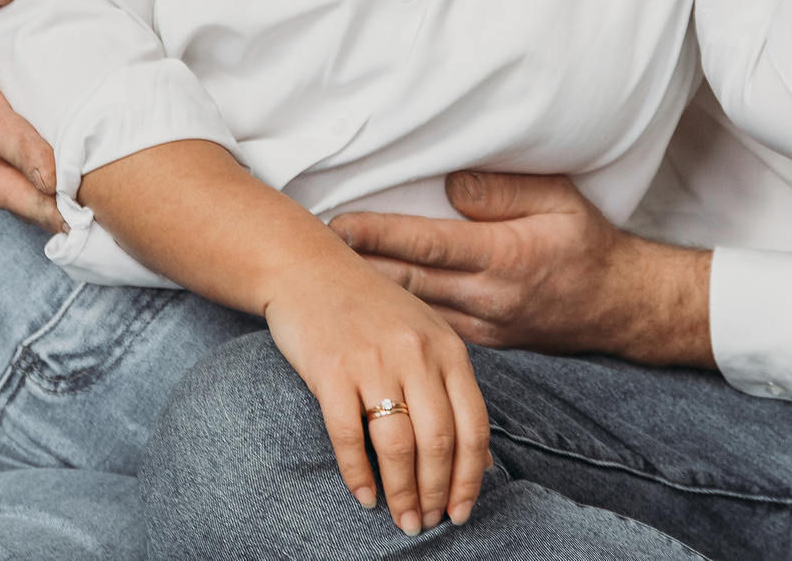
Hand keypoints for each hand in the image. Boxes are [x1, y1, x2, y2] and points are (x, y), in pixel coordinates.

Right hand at [263, 254, 490, 535]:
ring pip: (397, 445)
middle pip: (439, 442)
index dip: (471, 478)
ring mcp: (373, 361)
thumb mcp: (425, 337)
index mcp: (447, 348)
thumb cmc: (371, 309)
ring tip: (401, 519)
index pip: (473, 426)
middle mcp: (416, 353)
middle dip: (436, 493)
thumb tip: (483, 461)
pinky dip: (357, 474)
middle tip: (426, 524)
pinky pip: (347, 435)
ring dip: (402, 492)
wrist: (308, 268)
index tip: (461, 512)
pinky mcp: (330, 369)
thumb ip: (453, 390)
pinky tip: (364, 496)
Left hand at [332, 172, 714, 367]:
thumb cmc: (588, 242)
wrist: (620, 306)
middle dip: (359, 265)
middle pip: (408, 281)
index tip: (338, 223)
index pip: (425, 242)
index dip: (377, 233)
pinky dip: (400, 317)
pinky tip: (371, 308)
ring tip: (329, 278)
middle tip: (312, 249)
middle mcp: (489, 296)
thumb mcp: (558, 198)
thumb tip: (451, 183)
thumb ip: (503, 189)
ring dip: (372, 296)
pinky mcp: (487, 344)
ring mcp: (486, 326)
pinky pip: (433, 329)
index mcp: (503, 254)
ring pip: (415, 311)